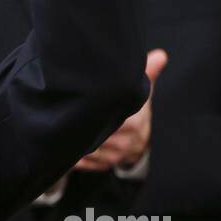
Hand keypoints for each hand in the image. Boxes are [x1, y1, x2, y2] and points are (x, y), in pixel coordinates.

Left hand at [74, 49, 168, 173]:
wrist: (141, 142)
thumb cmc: (136, 112)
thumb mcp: (141, 92)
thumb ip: (147, 73)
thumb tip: (161, 55)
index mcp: (134, 122)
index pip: (109, 118)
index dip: (90, 113)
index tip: (77, 106)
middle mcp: (125, 142)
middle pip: (93, 135)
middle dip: (77, 126)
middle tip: (62, 115)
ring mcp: (115, 156)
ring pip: (87, 150)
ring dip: (73, 141)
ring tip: (60, 128)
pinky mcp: (104, 165)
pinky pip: (84, 163)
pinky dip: (74, 156)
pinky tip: (65, 145)